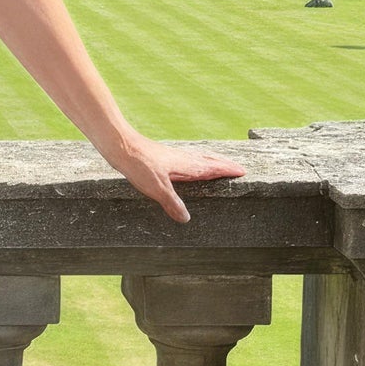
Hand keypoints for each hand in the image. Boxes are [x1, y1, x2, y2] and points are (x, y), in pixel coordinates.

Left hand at [102, 135, 245, 223]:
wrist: (121, 146)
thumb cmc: (139, 165)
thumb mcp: (157, 188)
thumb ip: (172, 203)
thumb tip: (186, 219)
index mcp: (187, 166)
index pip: (212, 168)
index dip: (227, 170)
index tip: (242, 171)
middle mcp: (183, 159)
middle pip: (209, 161)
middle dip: (224, 165)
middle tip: (237, 168)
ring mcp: (173, 156)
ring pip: (198, 158)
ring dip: (211, 161)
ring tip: (218, 164)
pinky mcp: (163, 156)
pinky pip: (187, 158)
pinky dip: (196, 161)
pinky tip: (187, 164)